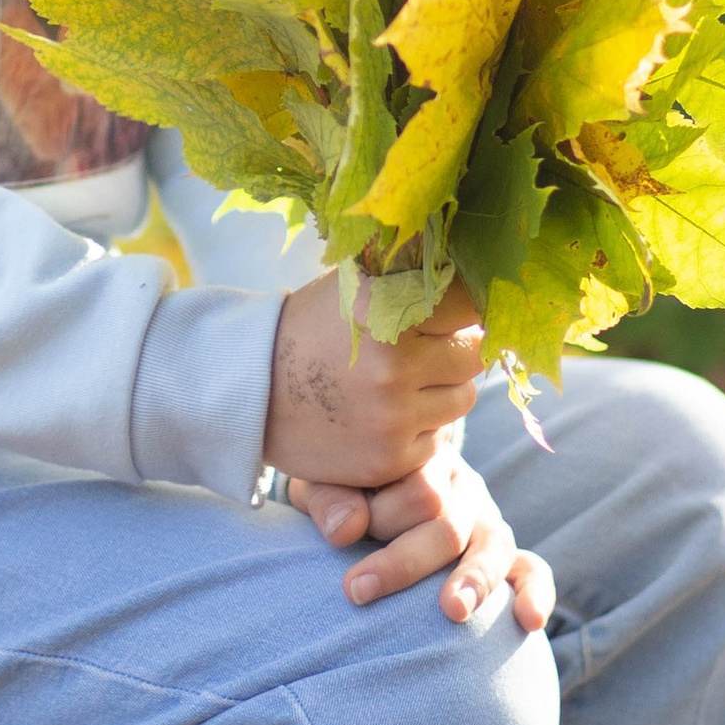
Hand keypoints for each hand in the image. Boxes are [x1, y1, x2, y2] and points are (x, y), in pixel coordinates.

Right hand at [266, 271, 484, 493]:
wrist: (250, 392)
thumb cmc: (310, 329)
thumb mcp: (353, 286)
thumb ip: (410, 277)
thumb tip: (475, 266)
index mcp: (385, 307)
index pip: (469, 302)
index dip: (464, 306)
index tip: (452, 311)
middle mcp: (393, 364)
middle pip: (473, 353)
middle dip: (453, 349)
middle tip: (421, 348)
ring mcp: (392, 415)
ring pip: (463, 397)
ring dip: (441, 390)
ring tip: (398, 382)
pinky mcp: (390, 458)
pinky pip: (438, 438)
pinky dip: (418, 427)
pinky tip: (383, 415)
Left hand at [288, 445, 554, 631]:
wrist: (366, 486)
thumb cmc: (342, 488)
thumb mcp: (325, 482)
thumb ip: (330, 497)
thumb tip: (347, 531)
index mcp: (422, 458)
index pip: (417, 487)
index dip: (381, 516)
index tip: (340, 540)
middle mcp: (461, 487)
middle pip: (448, 523)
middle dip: (403, 561)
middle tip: (357, 591)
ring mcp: (485, 520)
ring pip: (492, 545)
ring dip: (473, 580)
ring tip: (453, 611)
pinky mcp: (501, 554)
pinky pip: (530, 569)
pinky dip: (534, 592)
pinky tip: (530, 620)